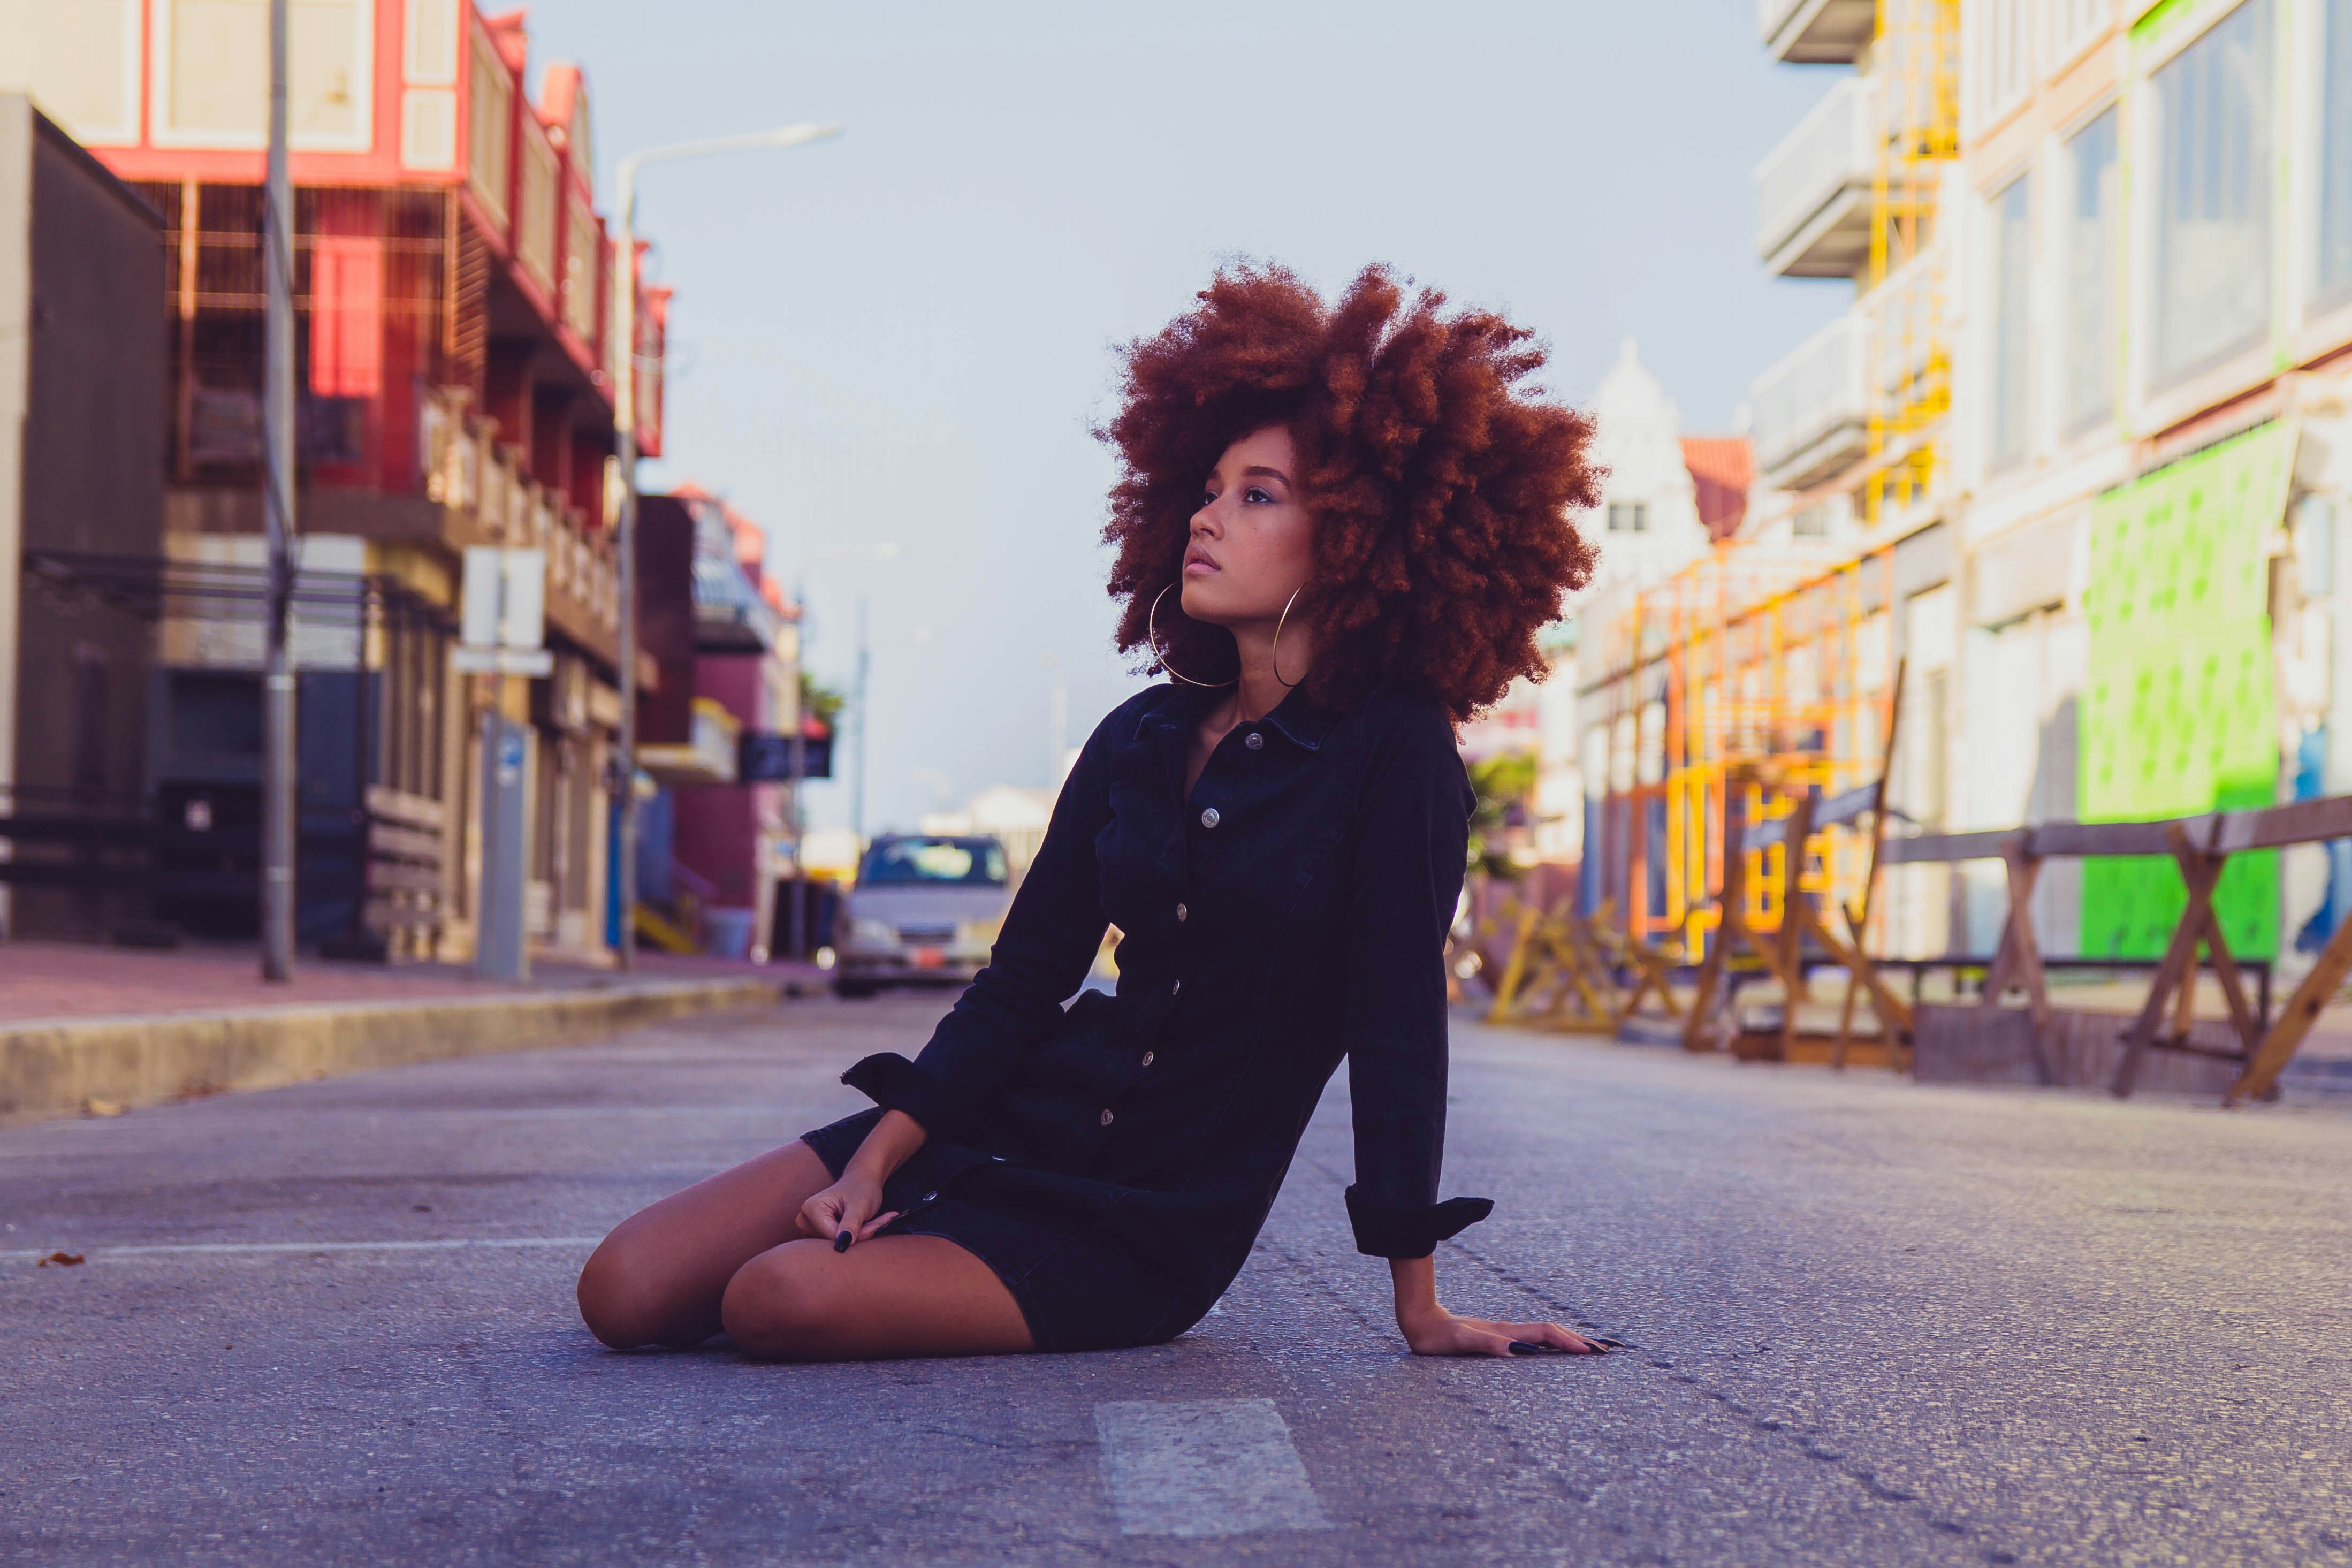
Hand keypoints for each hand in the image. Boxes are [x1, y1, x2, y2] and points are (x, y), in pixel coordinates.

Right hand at [793, 1173, 898, 1249]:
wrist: (862, 1181)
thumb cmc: (861, 1189)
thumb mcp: (860, 1205)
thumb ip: (851, 1224)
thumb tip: (841, 1246)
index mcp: (811, 1208)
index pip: (832, 1237)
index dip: (855, 1236)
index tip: (872, 1226)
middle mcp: (804, 1219)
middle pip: (832, 1242)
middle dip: (856, 1236)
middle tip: (872, 1224)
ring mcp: (808, 1227)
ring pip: (835, 1244)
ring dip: (855, 1237)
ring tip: (864, 1222)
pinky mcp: (815, 1233)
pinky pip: (835, 1243)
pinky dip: (850, 1237)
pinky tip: (858, 1225)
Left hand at [1398, 1307, 1606, 1357]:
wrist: (1420, 1321)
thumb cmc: (1437, 1336)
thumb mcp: (1458, 1342)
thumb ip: (1485, 1343)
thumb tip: (1515, 1349)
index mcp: (1505, 1331)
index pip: (1545, 1334)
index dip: (1568, 1341)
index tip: (1590, 1351)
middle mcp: (1510, 1330)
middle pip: (1552, 1332)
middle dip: (1578, 1340)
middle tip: (1605, 1351)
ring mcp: (1506, 1333)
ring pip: (1545, 1335)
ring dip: (1569, 1341)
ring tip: (1591, 1349)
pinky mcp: (1500, 1338)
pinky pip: (1534, 1339)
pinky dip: (1553, 1343)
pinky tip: (1557, 1350)